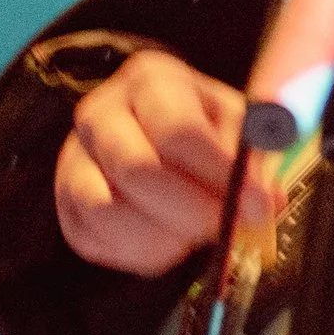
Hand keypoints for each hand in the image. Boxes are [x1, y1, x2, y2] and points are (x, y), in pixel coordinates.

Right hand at [53, 48, 267, 274]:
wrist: (144, 129)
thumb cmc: (196, 123)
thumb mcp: (232, 122)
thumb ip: (252, 157)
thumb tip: (268, 199)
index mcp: (150, 80)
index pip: (179, 130)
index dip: (218, 174)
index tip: (255, 206)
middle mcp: (102, 113)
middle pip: (137, 170)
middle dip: (190, 211)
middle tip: (224, 230)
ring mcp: (75, 157)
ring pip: (106, 210)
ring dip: (161, 237)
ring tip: (194, 237)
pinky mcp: (65, 202)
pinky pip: (92, 239)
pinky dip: (136, 254)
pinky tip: (167, 244)